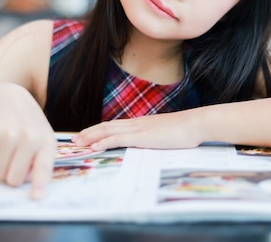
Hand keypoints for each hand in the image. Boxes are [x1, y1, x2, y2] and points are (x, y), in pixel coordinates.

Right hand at [0, 83, 55, 198]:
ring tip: (7, 147)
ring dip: (1, 166)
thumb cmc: (28, 124)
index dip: (39, 184)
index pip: (43, 167)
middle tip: (14, 160)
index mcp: (46, 142)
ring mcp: (9, 135)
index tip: (37, 197)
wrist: (7, 98)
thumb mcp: (42, 137)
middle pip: (14, 179)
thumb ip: (41, 160)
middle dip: (11, 175)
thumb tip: (29, 183)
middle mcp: (29, 138)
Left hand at [72, 111, 201, 150]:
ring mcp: (137, 129)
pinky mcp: (140, 137)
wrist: (195, 124)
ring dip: (91, 136)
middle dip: (89, 132)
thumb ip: (154, 138)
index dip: (99, 129)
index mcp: (141, 123)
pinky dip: (103, 142)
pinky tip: (94, 146)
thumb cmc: (184, 131)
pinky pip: (117, 139)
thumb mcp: (165, 135)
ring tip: (78, 143)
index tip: (88, 134)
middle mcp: (136, 123)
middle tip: (75, 139)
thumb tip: (150, 144)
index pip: (115, 125)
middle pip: (106, 126)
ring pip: (107, 131)